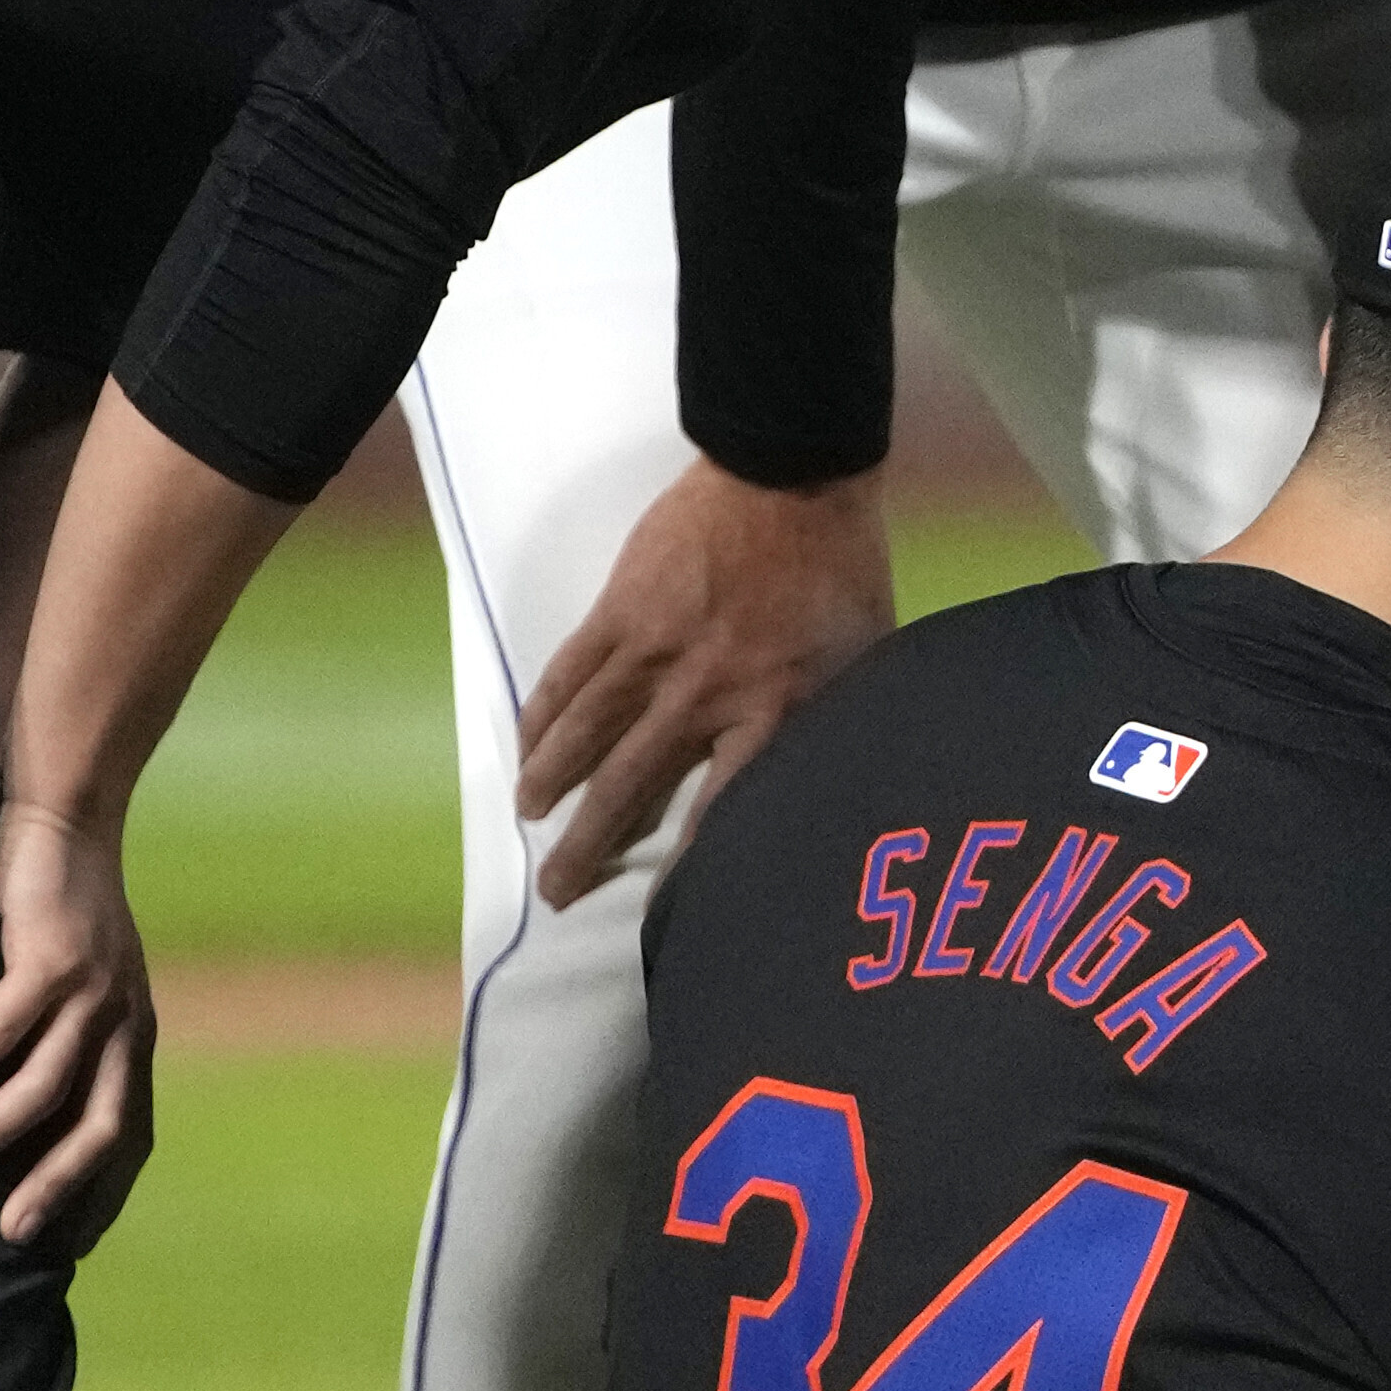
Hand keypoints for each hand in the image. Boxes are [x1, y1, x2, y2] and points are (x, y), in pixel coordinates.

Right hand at [0, 797, 156, 1249]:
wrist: (67, 820)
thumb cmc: (58, 910)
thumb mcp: (78, 986)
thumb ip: (63, 1043)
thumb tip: (17, 1111)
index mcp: (134, 1038)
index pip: (130, 1137)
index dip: (100, 1194)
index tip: (63, 1249)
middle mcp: (125, 1023)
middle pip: (99, 1128)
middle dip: (52, 1187)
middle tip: (5, 1238)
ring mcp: (93, 991)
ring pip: (45, 1086)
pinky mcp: (52, 957)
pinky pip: (2, 1027)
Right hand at [515, 454, 898, 901]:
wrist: (794, 475)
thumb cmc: (841, 568)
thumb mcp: (864, 660)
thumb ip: (836, 723)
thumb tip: (838, 783)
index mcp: (773, 712)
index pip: (723, 812)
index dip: (688, 869)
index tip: (666, 914)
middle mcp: (706, 694)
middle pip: (633, 786)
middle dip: (590, 846)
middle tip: (557, 892)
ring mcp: (656, 650)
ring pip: (588, 732)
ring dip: (552, 780)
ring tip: (530, 819)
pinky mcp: (621, 608)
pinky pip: (569, 672)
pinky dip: (543, 711)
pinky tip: (527, 743)